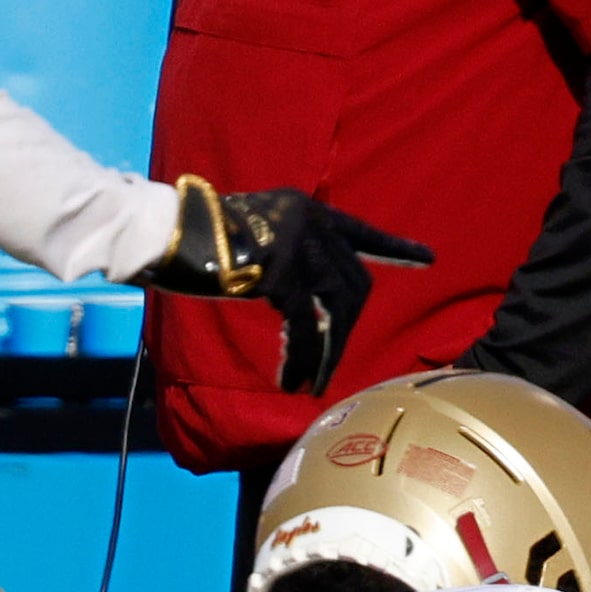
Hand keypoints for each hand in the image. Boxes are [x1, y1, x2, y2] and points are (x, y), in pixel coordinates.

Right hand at [136, 177, 432, 391]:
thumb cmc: (197, 237)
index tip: (428, 258)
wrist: (162, 232)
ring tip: (314, 382)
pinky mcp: (282, 275)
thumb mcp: (255, 232)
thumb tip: (307, 294)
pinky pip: (305, 328)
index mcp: (305, 209)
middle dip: (346, 328)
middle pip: (354, 282)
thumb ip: (287, 252)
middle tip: (330, 363)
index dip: (394, 246)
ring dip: (328, 353)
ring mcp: (299, 247)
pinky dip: (303, 358)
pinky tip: (294, 379)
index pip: (359, 230)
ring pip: (336, 310)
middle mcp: (310, 222)